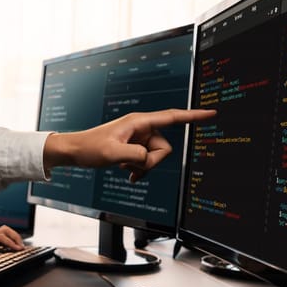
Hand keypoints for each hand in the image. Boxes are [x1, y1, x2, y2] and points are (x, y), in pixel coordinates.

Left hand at [43, 109, 216, 180]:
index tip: (211, 113)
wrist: (75, 151)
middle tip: (131, 165)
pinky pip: (148, 162)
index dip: (193, 116)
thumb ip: (136, 156)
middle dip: (151, 162)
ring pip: (156, 157)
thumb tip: (149, 158)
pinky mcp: (135, 148)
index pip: (172, 117)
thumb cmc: (90, 147)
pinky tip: (128, 173)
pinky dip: (140, 169)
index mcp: (139, 122)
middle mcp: (142, 128)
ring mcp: (139, 138)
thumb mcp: (112, 154)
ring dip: (143, 167)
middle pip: (164, 148)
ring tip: (125, 168)